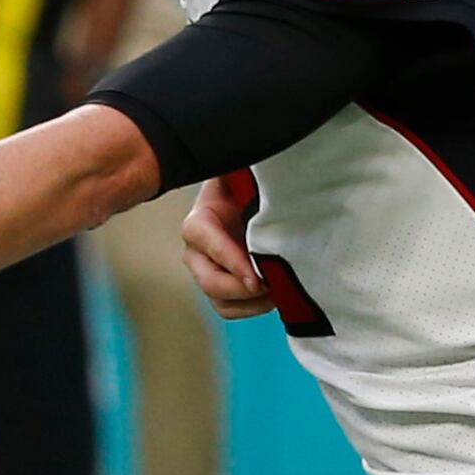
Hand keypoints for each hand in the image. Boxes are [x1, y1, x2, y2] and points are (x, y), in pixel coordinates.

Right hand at [182, 177, 272, 319]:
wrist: (251, 199)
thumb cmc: (248, 184)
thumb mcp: (242, 174)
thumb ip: (242, 173)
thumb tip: (256, 166)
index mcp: (199, 222)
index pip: (206, 242)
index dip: (231, 261)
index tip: (258, 276)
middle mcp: (197, 251)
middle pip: (209, 281)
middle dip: (242, 289)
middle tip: (271, 286)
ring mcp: (208, 272)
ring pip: (220, 301)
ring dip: (250, 303)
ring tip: (278, 291)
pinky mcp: (224, 287)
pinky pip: (232, 308)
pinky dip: (254, 308)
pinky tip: (276, 294)